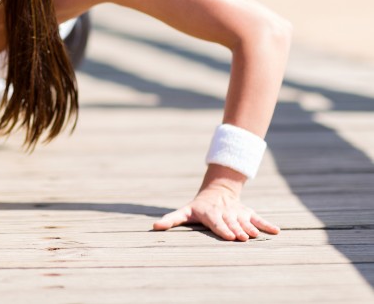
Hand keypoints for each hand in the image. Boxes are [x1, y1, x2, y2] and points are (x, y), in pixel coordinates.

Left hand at [153, 184, 279, 240]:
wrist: (217, 191)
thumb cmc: (198, 207)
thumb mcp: (184, 212)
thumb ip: (171, 219)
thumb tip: (154, 227)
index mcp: (210, 214)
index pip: (217, 222)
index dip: (222, 229)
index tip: (229, 236)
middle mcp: (225, 213)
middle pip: (232, 222)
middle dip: (237, 229)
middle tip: (243, 238)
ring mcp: (237, 212)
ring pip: (245, 221)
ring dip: (251, 228)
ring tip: (256, 235)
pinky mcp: (247, 213)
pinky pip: (258, 218)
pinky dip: (267, 224)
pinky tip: (276, 231)